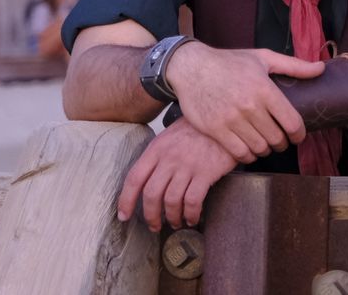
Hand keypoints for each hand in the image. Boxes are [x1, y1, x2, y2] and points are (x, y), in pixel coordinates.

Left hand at [117, 117, 235, 231]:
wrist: (223, 120)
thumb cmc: (197, 129)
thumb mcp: (170, 135)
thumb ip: (157, 156)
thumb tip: (145, 181)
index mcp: (156, 149)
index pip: (134, 178)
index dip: (126, 200)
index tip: (124, 216)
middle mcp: (169, 158)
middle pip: (151, 194)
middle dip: (150, 216)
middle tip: (154, 226)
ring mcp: (187, 165)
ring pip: (171, 201)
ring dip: (172, 217)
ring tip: (176, 222)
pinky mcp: (206, 172)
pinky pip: (192, 201)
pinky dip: (190, 214)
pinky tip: (192, 218)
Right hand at [167, 43, 324, 162]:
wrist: (191, 67)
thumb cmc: (229, 62)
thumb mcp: (263, 58)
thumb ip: (294, 66)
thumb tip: (321, 68)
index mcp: (265, 89)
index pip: (292, 122)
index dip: (299, 134)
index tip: (297, 136)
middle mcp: (250, 106)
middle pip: (277, 139)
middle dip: (282, 143)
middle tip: (280, 140)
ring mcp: (232, 119)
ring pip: (259, 148)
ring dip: (266, 150)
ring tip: (265, 144)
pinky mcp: (216, 130)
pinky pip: (239, 153)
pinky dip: (248, 156)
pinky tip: (249, 149)